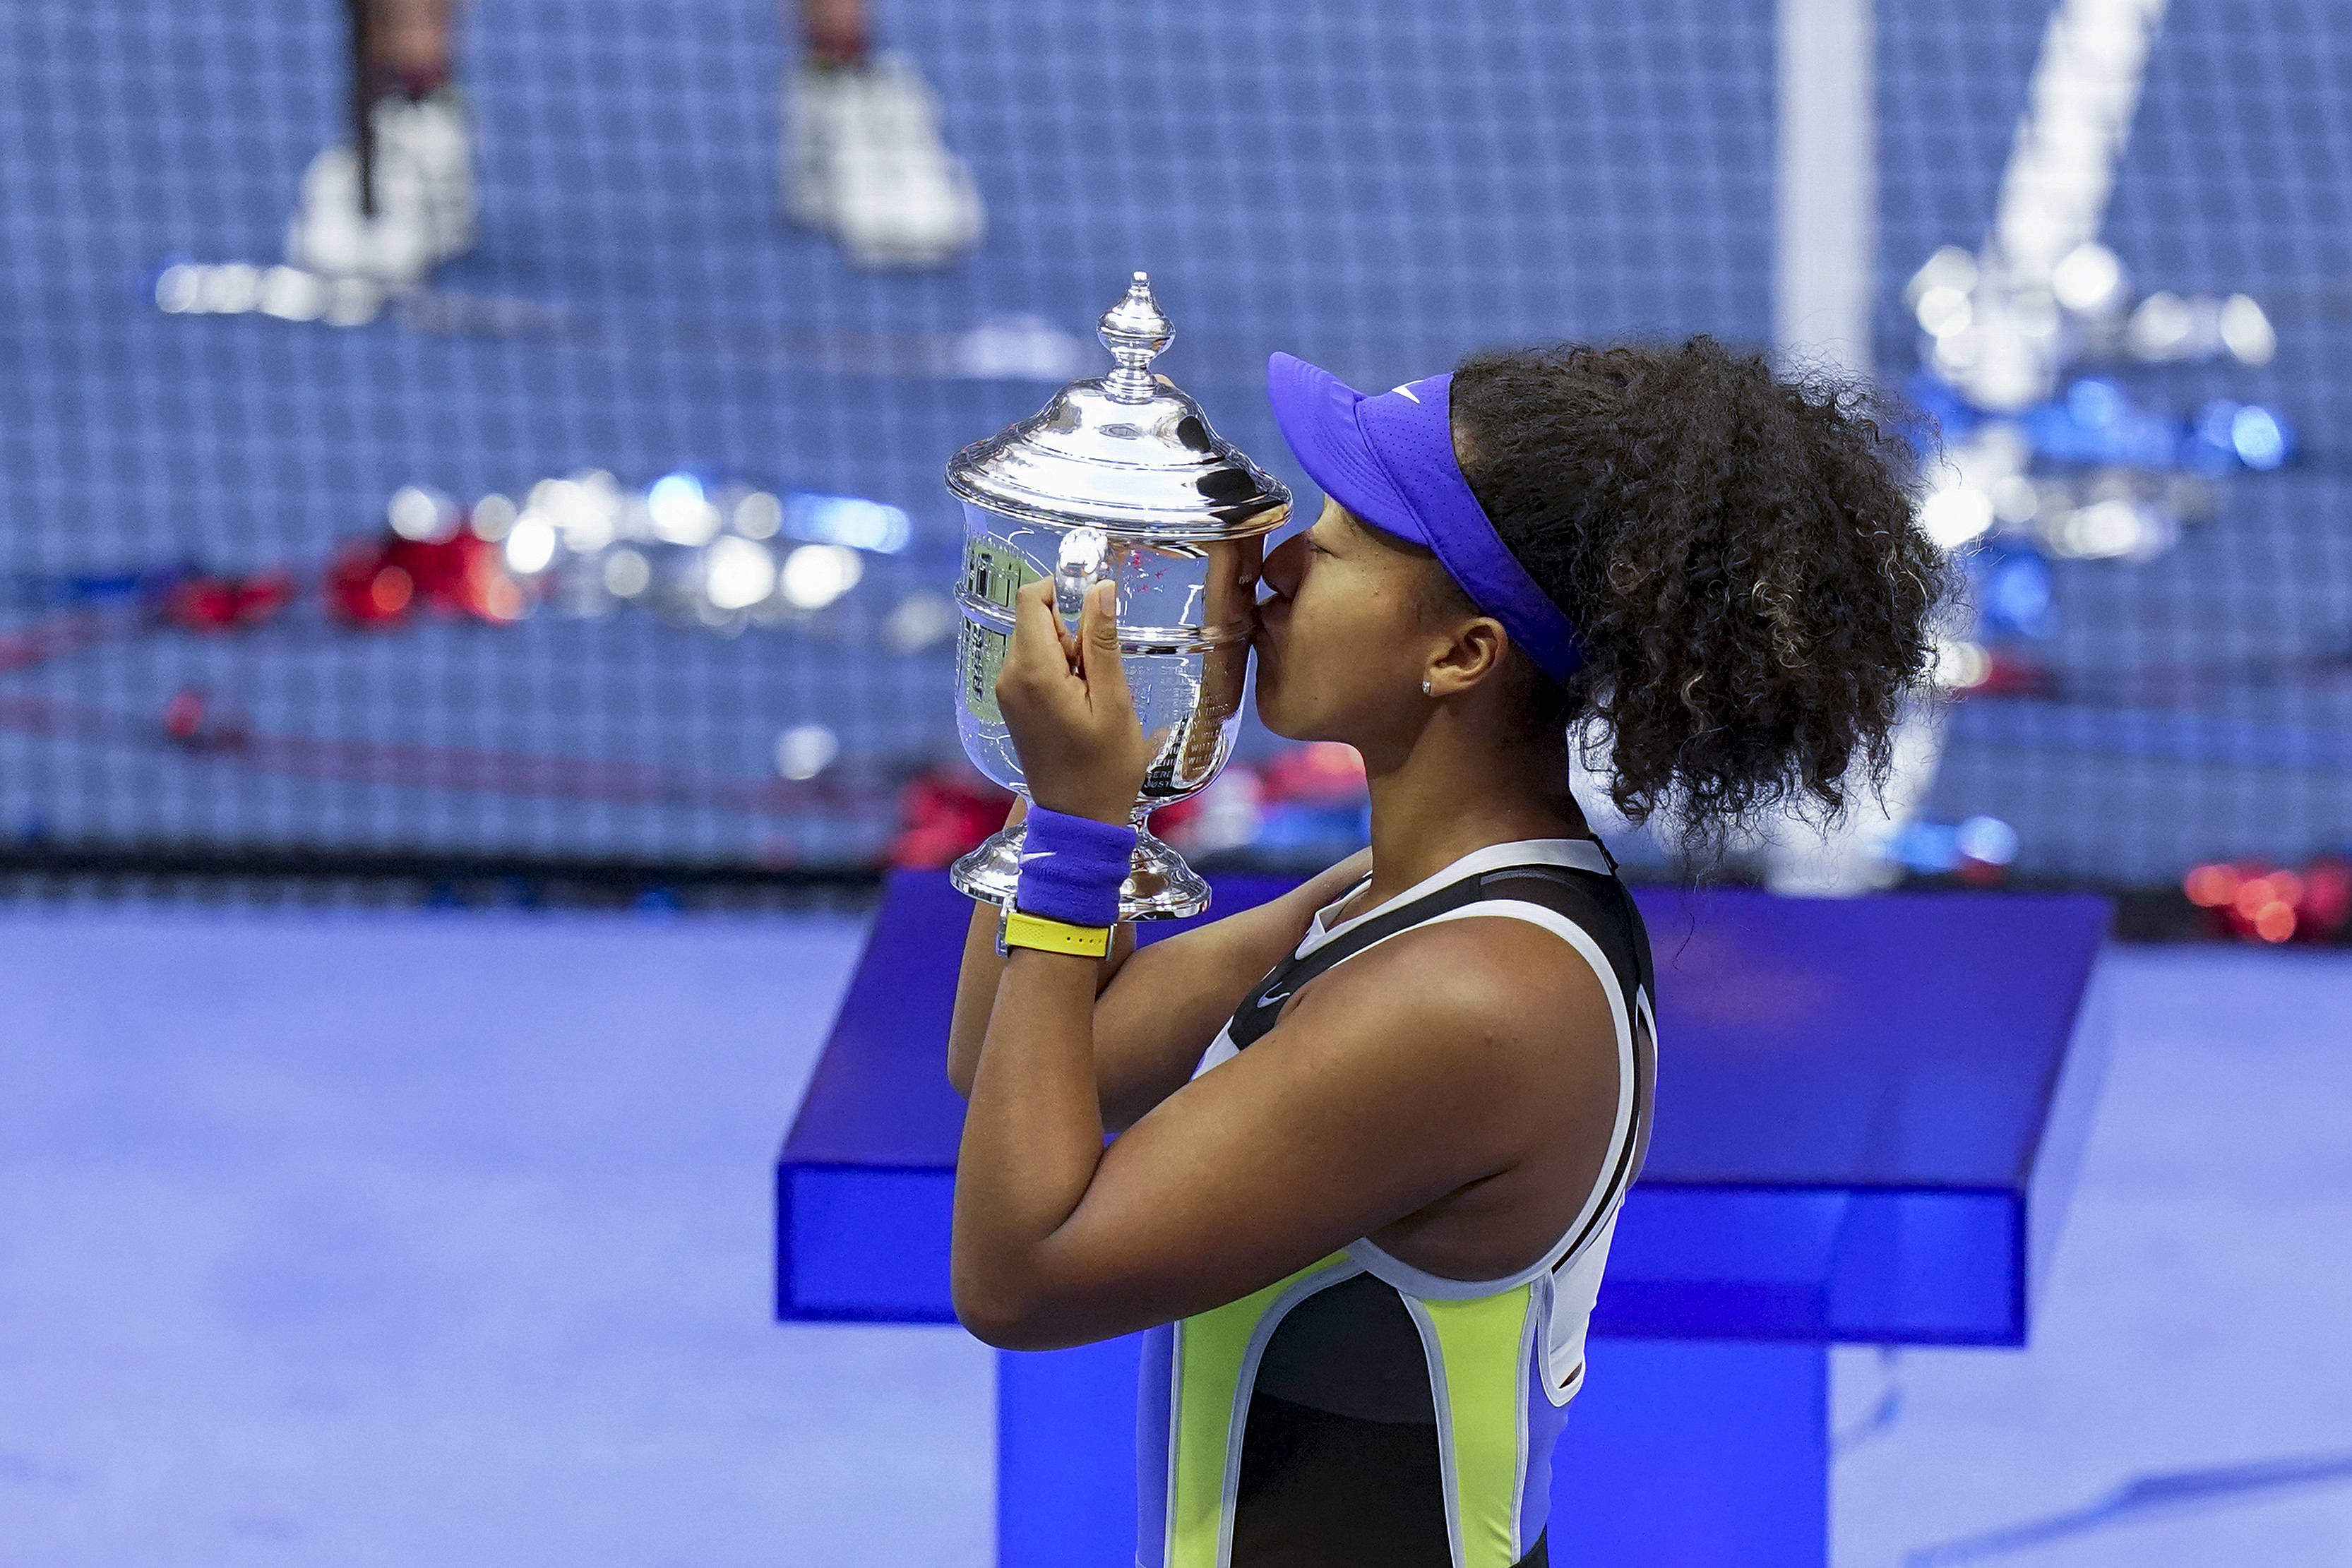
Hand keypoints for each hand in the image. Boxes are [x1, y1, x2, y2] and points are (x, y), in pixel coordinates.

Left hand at [996, 577, 1152, 825]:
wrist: (1078, 821)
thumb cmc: (1104, 768)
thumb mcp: (1114, 702)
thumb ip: (1102, 642)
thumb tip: (1100, 588)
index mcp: (1032, 672)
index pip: (1031, 598)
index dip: (1064, 590)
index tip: (1098, 611)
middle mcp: (1009, 677)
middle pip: (1036, 619)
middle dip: (1073, 630)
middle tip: (1100, 671)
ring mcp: (1008, 692)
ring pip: (1039, 642)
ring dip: (1070, 654)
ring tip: (1093, 694)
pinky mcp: (1013, 705)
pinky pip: (1036, 666)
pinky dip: (1061, 672)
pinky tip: (1081, 703)